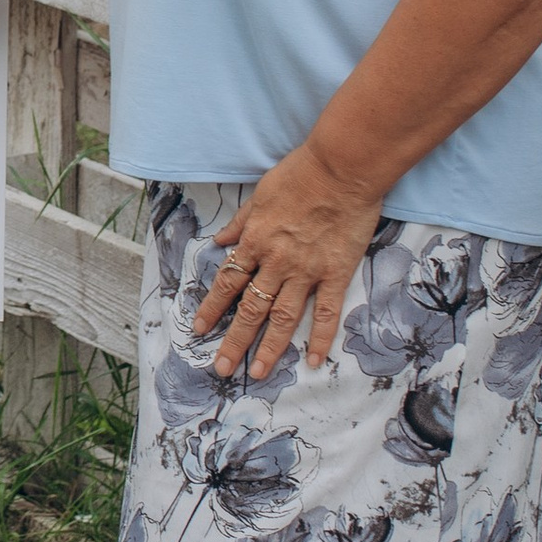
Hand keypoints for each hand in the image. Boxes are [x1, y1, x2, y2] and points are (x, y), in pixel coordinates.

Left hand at [192, 140, 383, 377]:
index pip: (228, 281)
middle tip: (222, 368)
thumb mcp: (259, 194)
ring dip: (269, 347)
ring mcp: (307, 271)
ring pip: (283, 317)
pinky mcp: (336, 274)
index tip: (199, 329)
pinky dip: (322, 338)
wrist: (342, 169)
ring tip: (257, 372)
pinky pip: (327, 312)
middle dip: (234, 340)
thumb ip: (240, 223)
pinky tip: (316, 361)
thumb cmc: (300, 174)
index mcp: (255, 241)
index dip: (212, 307)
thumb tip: (220, 242)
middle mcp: (276, 262)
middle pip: (250, 308)